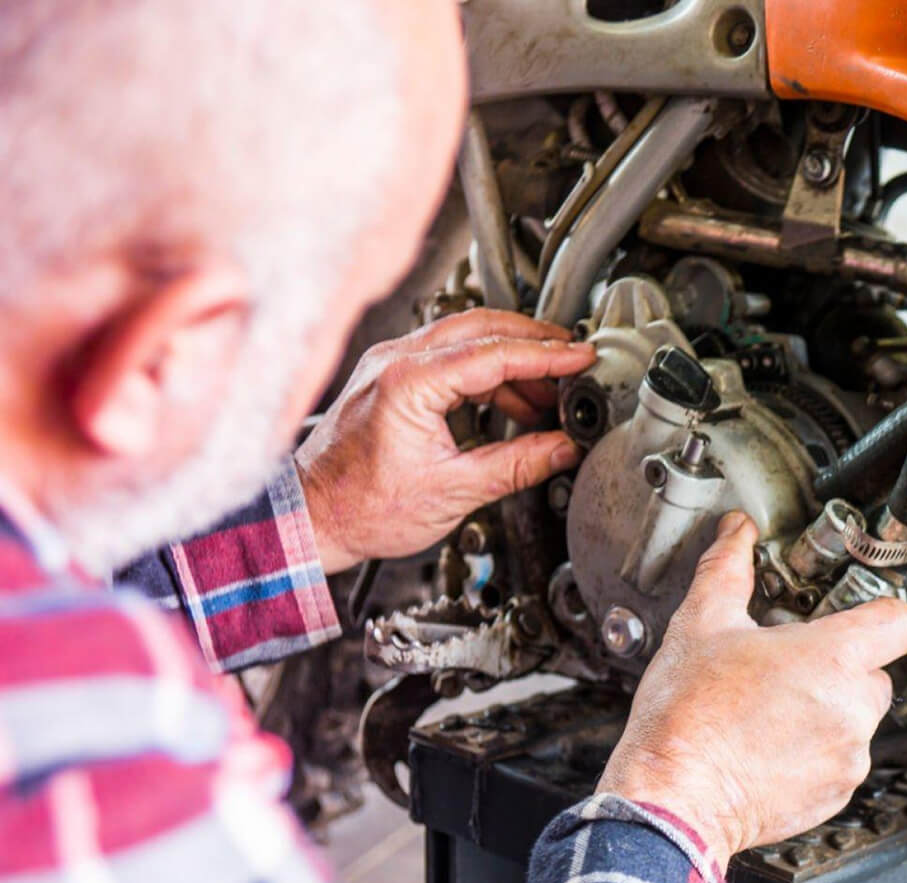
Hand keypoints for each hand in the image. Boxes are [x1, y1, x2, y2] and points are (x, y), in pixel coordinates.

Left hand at [295, 310, 595, 573]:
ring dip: (511, 360)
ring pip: (465, 338)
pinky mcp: (389, 378)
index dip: (547, 355)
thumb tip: (563, 449)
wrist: (311, 516)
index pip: (495, 353)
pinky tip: (511, 400)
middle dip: (534, 342)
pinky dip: (486, 372)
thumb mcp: (454, 490)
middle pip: (481, 327)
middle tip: (573, 359)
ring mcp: (389, 364)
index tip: (582, 358)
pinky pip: (448, 358)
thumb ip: (517, 465)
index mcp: (410, 382)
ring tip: (548, 393)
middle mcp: (395, 360)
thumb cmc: (361, 507)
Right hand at [598, 512, 906, 860]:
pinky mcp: (836, 793)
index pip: (901, 620)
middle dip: (840, 665)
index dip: (880, 610)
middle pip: (876, 670)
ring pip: (858, 717)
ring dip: (826, 710)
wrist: (672, 799)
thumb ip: (728, 568)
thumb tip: (737, 532)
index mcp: (832, 658)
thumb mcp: (701, 625)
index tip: (855, 613)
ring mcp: (848, 756)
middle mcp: (853, 708)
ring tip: (771, 710)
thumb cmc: (686, 718)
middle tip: (788, 666)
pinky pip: (841, 760)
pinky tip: (769, 746)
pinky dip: (816, 752)